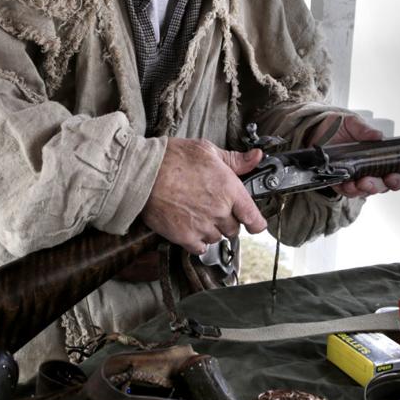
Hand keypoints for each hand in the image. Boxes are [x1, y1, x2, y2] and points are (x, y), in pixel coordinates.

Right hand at [142, 138, 266, 254]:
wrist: (143, 174)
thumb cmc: (173, 159)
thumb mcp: (207, 151)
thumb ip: (235, 160)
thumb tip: (256, 157)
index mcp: (229, 189)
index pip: (254, 219)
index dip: (256, 223)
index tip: (253, 222)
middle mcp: (219, 211)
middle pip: (234, 229)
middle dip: (227, 221)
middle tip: (213, 208)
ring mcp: (202, 226)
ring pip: (217, 238)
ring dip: (212, 230)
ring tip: (197, 214)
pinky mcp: (185, 237)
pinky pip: (200, 248)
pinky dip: (197, 241)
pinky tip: (189, 226)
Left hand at [310, 114, 399, 198]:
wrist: (315, 131)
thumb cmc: (337, 126)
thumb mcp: (351, 122)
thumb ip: (363, 128)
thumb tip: (377, 135)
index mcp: (380, 156)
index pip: (397, 172)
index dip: (399, 178)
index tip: (393, 178)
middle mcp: (372, 170)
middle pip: (383, 186)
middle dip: (377, 186)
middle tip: (368, 182)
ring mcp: (357, 178)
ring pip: (365, 191)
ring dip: (361, 189)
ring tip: (355, 184)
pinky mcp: (341, 182)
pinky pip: (347, 192)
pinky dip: (347, 190)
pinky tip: (346, 185)